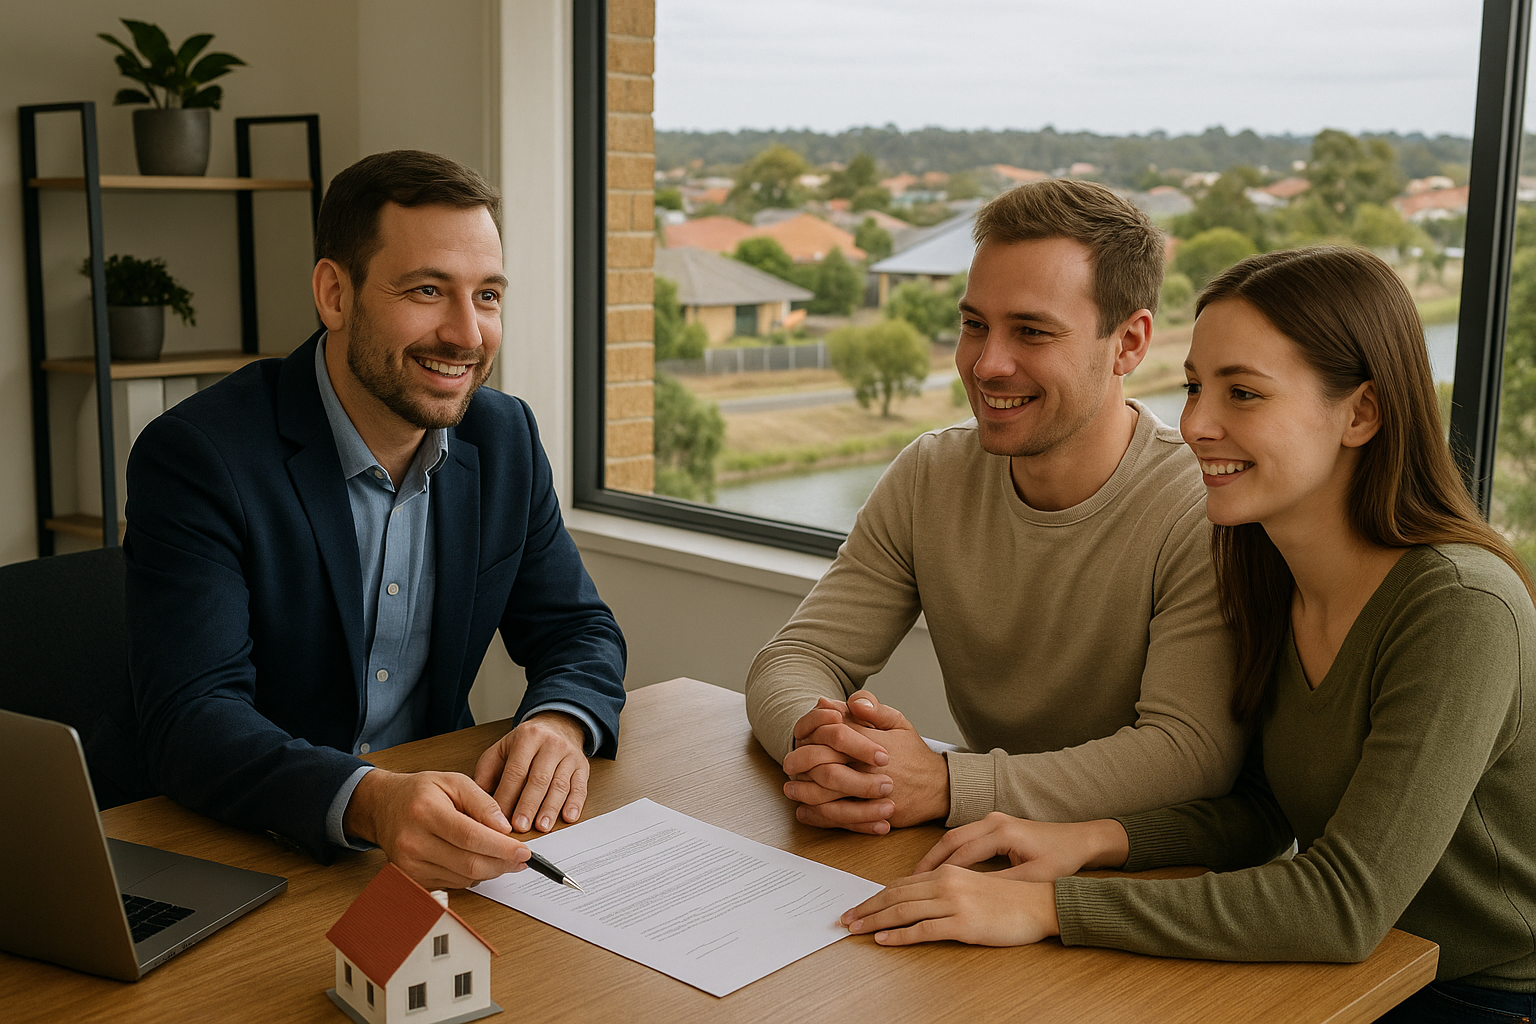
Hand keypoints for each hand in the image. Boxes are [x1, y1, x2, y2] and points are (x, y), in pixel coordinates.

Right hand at [343, 769, 529, 888]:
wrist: (384, 807)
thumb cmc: (420, 792)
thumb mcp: (454, 782)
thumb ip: (483, 802)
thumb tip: (505, 828)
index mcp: (425, 812)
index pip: (471, 837)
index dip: (501, 847)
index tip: (524, 850)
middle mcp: (413, 842)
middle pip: (469, 863)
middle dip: (502, 863)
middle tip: (522, 858)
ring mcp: (409, 865)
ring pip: (463, 878)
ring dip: (490, 870)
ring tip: (502, 857)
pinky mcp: (412, 878)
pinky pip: (453, 884)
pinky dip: (471, 875)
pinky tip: (477, 860)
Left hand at [473, 712, 589, 832]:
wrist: (559, 725)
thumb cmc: (526, 744)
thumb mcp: (502, 749)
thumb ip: (487, 773)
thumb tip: (476, 801)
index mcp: (527, 738)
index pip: (516, 771)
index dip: (507, 795)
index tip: (498, 818)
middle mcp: (550, 745)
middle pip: (538, 779)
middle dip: (528, 805)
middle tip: (520, 827)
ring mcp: (569, 756)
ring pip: (560, 785)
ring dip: (550, 808)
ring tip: (541, 826)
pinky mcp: (583, 767)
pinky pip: (580, 787)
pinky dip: (575, 804)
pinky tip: (568, 817)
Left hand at [783, 691, 948, 832]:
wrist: (939, 787)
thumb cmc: (913, 753)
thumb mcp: (898, 721)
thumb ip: (873, 708)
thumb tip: (847, 701)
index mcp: (872, 741)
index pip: (833, 733)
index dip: (812, 734)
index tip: (801, 737)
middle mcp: (869, 767)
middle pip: (824, 763)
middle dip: (800, 763)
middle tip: (788, 763)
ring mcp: (871, 793)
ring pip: (827, 793)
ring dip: (804, 791)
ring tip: (792, 788)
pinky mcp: (873, 814)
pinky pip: (840, 818)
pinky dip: (818, 816)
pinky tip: (806, 811)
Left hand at [840, 864, 1058, 945]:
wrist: (1041, 904)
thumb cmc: (1011, 898)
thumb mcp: (973, 885)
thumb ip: (947, 888)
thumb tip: (919, 900)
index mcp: (947, 872)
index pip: (901, 884)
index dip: (876, 895)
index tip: (858, 905)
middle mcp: (946, 883)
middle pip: (895, 896)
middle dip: (867, 908)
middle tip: (844, 919)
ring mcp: (954, 903)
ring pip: (903, 911)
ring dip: (874, 921)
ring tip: (855, 929)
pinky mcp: (963, 924)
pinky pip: (923, 930)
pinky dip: (899, 936)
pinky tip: (883, 940)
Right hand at [915, 812, 1129, 881]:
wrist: (1082, 840)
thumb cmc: (1061, 858)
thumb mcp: (1032, 877)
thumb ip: (1000, 884)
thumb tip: (968, 897)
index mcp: (1001, 832)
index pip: (960, 853)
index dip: (939, 872)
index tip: (920, 888)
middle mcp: (992, 821)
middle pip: (950, 840)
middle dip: (928, 861)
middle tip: (908, 882)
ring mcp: (993, 821)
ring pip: (954, 837)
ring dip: (936, 856)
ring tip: (917, 877)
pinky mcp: (996, 826)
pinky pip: (964, 838)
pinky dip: (949, 852)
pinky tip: (940, 868)